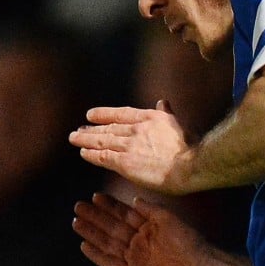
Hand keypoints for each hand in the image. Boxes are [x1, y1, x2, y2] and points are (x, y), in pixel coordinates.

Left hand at [69, 100, 193, 193]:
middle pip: (108, 127)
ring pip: (102, 140)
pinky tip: (83, 152)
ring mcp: (129, 144)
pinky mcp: (125, 161)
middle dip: (91, 128)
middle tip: (79, 129)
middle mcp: (137, 128)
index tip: (91, 115)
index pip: (121, 113)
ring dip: (86, 139)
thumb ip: (166, 113)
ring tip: (74, 137)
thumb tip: (163, 101)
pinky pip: (103, 156)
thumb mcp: (177, 123)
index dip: (104, 114)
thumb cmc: (189, 147)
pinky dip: (91, 154)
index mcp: (150, 117)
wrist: (190, 164)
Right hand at [73, 193, 206, 265]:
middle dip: (95, 217)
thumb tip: (133, 198)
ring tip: (76, 222)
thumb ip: (150, 209)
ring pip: (107, 243)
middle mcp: (138, 241)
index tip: (95, 196)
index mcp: (147, 227)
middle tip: (78, 206)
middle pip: (111, 227)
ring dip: (92, 233)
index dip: (109, 205)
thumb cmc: (186, 241)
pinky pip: (110, 263)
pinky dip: (97, 255)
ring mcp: (134, 258)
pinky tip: (84, 245)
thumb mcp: (168, 219)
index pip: (123, 213)